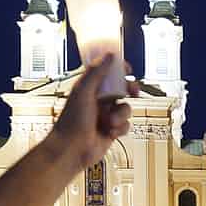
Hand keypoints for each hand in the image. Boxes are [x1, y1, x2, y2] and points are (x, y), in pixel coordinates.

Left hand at [49, 55, 138, 169]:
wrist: (72, 150)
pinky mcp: (112, 130)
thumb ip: (97, 72)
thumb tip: (109, 56)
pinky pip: (126, 125)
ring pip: (126, 108)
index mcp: (90, 89)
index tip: (127, 68)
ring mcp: (106, 116)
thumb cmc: (71, 122)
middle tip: (133, 91)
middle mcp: (99, 101)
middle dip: (129, 90)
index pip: (108, 73)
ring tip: (110, 122)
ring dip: (121, 115)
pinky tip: (111, 132)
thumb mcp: (84, 91)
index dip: (119, 70)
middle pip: (122, 89)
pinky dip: (121, 128)